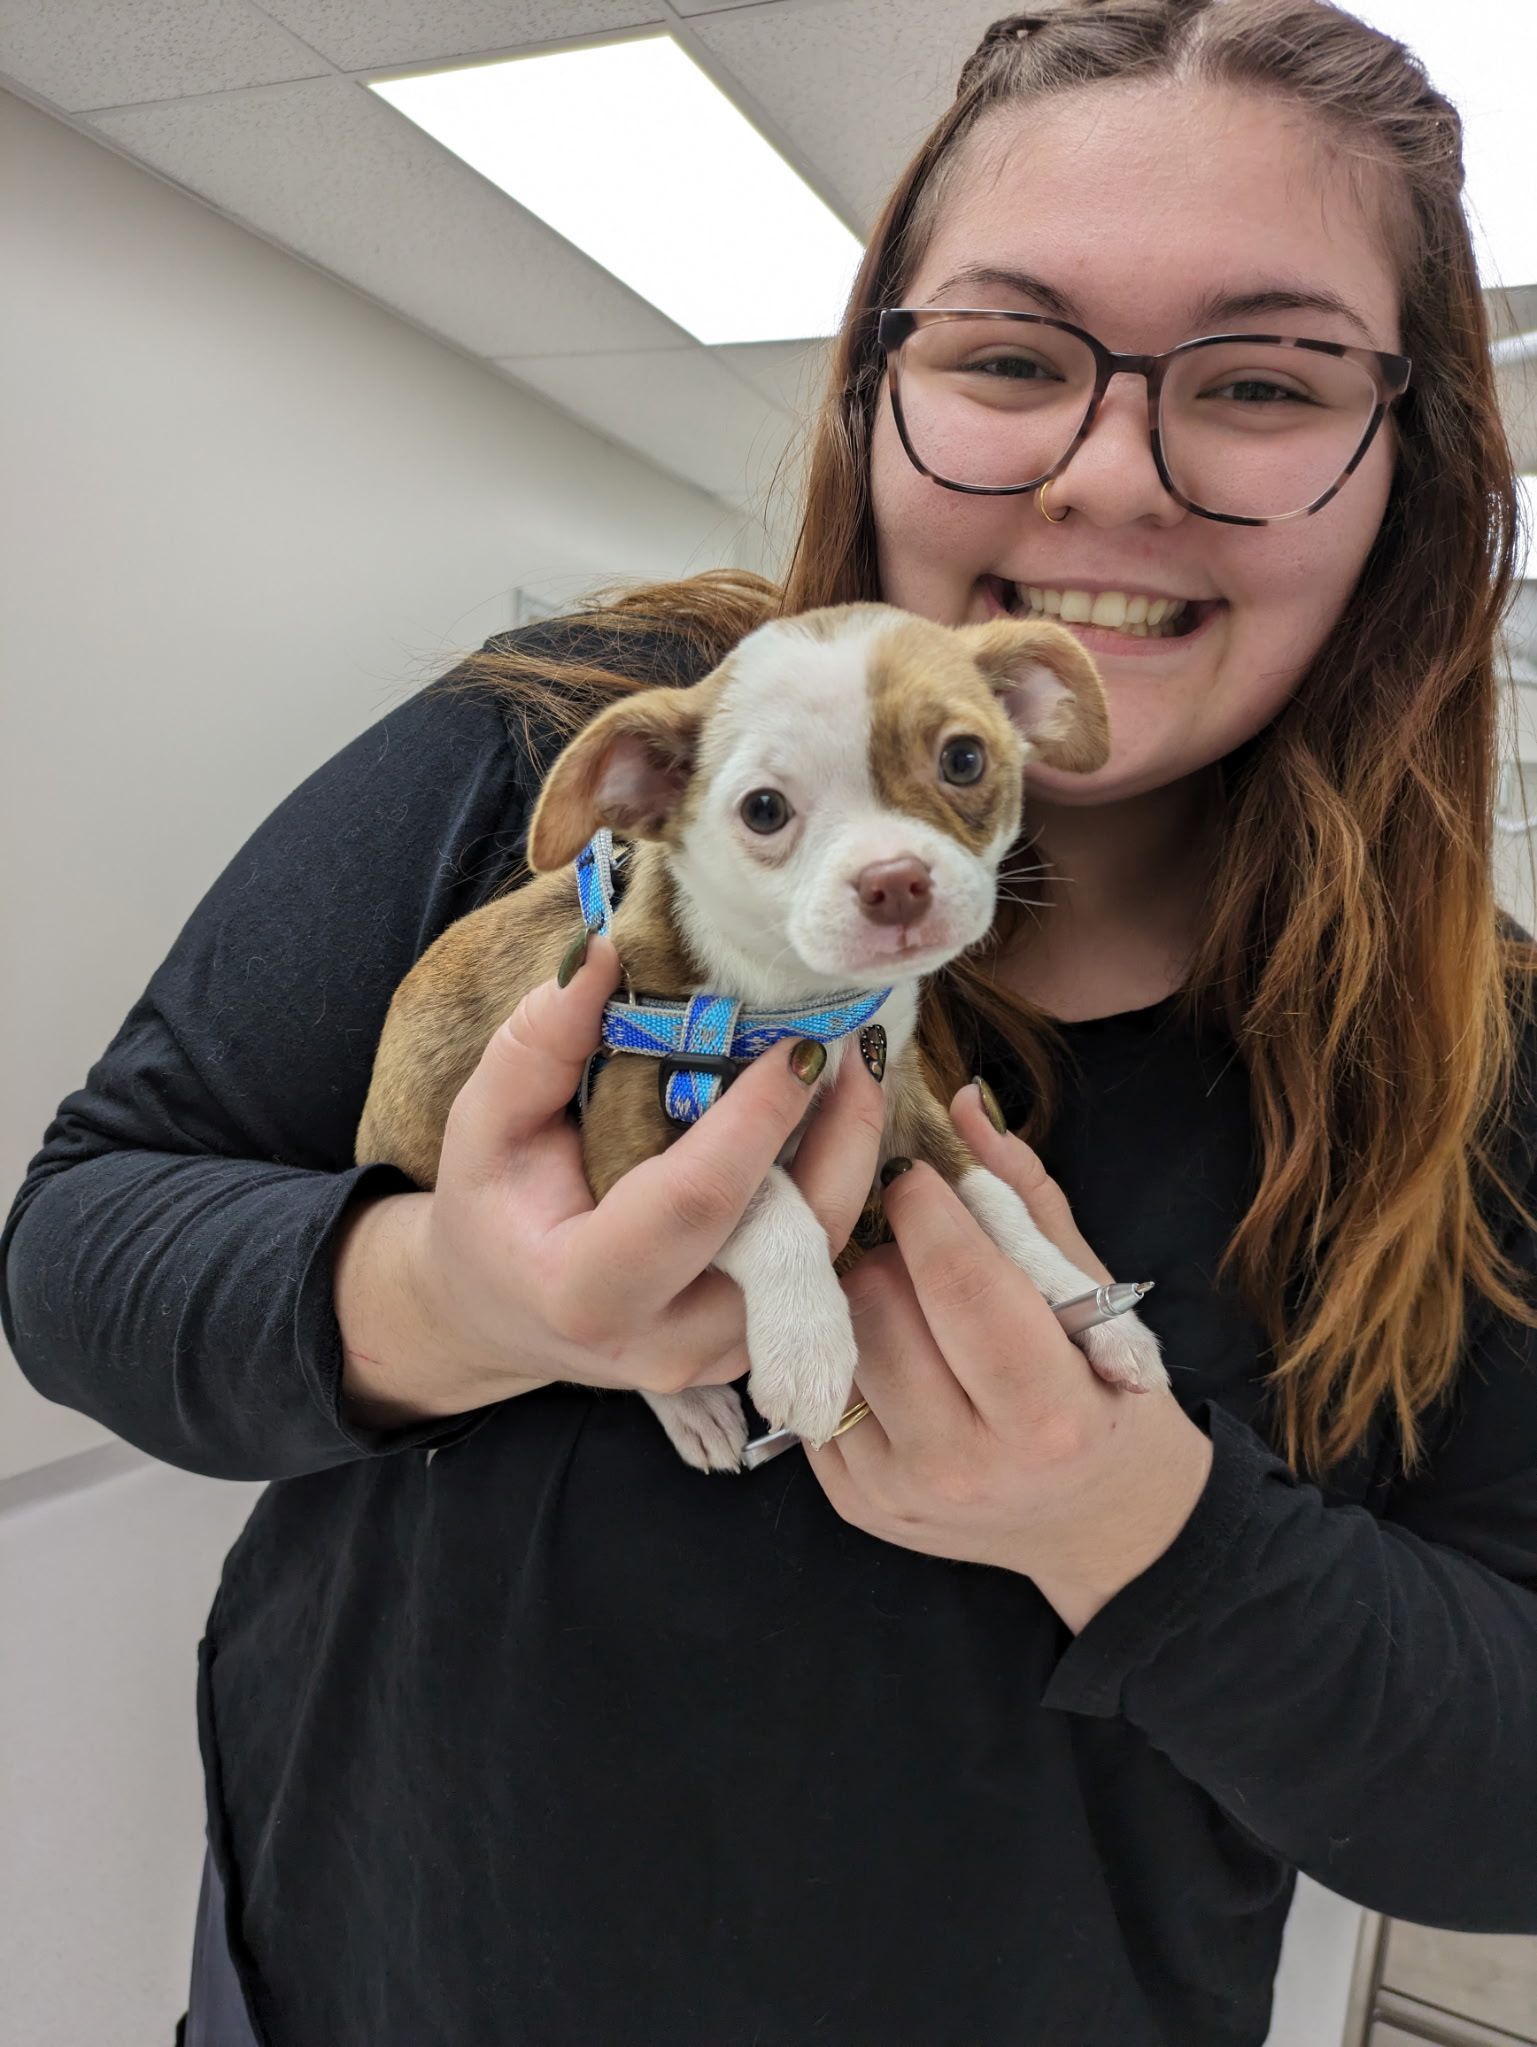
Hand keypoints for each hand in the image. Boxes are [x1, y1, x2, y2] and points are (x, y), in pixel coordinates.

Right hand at [407, 933, 884, 1414]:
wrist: (498, 1312)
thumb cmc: (490, 1210)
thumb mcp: (484, 1121)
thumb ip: (540, 1041)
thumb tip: (601, 951)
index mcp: (586, 1290)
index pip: (700, 1200)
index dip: (761, 1116)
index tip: (801, 1041)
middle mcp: (665, 1342)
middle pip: (792, 1240)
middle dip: (841, 1136)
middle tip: (854, 1045)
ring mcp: (715, 1357)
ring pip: (823, 1260)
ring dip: (851, 1160)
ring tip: (856, 1072)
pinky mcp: (749, 1349)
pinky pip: (817, 1270)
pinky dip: (833, 1192)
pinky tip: (832, 1124)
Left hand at [802, 1083, 1214, 1632]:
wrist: (1101, 1527)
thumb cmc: (1108, 1396)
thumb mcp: (1094, 1295)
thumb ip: (1025, 1195)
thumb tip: (960, 1099)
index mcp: (1047, 1414)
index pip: (960, 1282)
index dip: (927, 1208)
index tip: (917, 1176)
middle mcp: (966, 1464)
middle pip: (882, 1302)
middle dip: (894, 1252)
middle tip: (922, 1248)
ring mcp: (899, 1491)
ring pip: (839, 1337)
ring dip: (864, 1297)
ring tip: (910, 1299)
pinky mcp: (854, 1503)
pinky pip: (819, 1386)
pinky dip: (846, 1350)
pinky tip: (893, 1349)